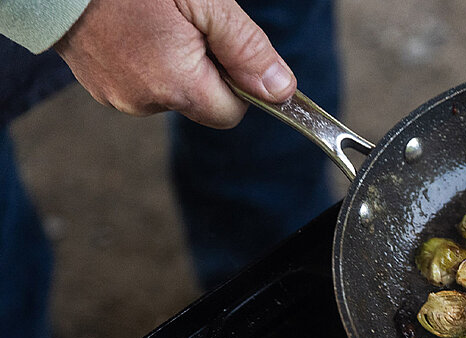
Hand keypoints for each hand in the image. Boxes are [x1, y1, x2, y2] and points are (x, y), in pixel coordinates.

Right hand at [54, 0, 296, 128]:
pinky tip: (138, 28)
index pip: (231, 113)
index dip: (240, 84)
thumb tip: (281, 91)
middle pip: (202, 103)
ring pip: (172, 92)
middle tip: (189, 25)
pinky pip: (142, 83)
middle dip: (208, 71)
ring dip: (177, 64)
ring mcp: (117, 96)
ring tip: (158, 21)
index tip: (229, 48)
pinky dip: (149, 61)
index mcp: (176, 86)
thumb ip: (246, 49)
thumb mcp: (206, 3)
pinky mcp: (99, 86)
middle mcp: (145, 102)